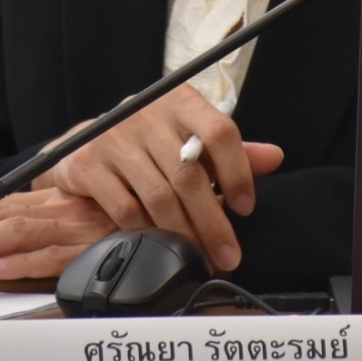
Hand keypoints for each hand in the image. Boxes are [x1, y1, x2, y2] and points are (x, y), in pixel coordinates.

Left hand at [0, 188, 117, 280]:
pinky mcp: (91, 245)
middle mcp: (51, 209)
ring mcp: (70, 226)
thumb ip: (38, 237)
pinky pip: (52, 254)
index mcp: (43, 203)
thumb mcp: (75, 223)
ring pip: (10, 232)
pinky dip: (23, 260)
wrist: (174, 211)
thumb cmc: (124, 217)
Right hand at [33, 85, 284, 272]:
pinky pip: (125, 208)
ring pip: (159, 196)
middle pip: (189, 175)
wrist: (86, 142)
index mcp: (180, 102)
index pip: (219, 132)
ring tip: (199, 257)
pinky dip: (147, 232)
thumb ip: (230, 151)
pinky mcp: (89, 163)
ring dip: (184, 234)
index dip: (237, 172)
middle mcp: (147, 115)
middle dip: (213, 222)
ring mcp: (115, 138)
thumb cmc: (149, 141)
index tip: (245, 208)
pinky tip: (160, 246)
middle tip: (228, 254)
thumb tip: (275, 157)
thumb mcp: (190, 137)